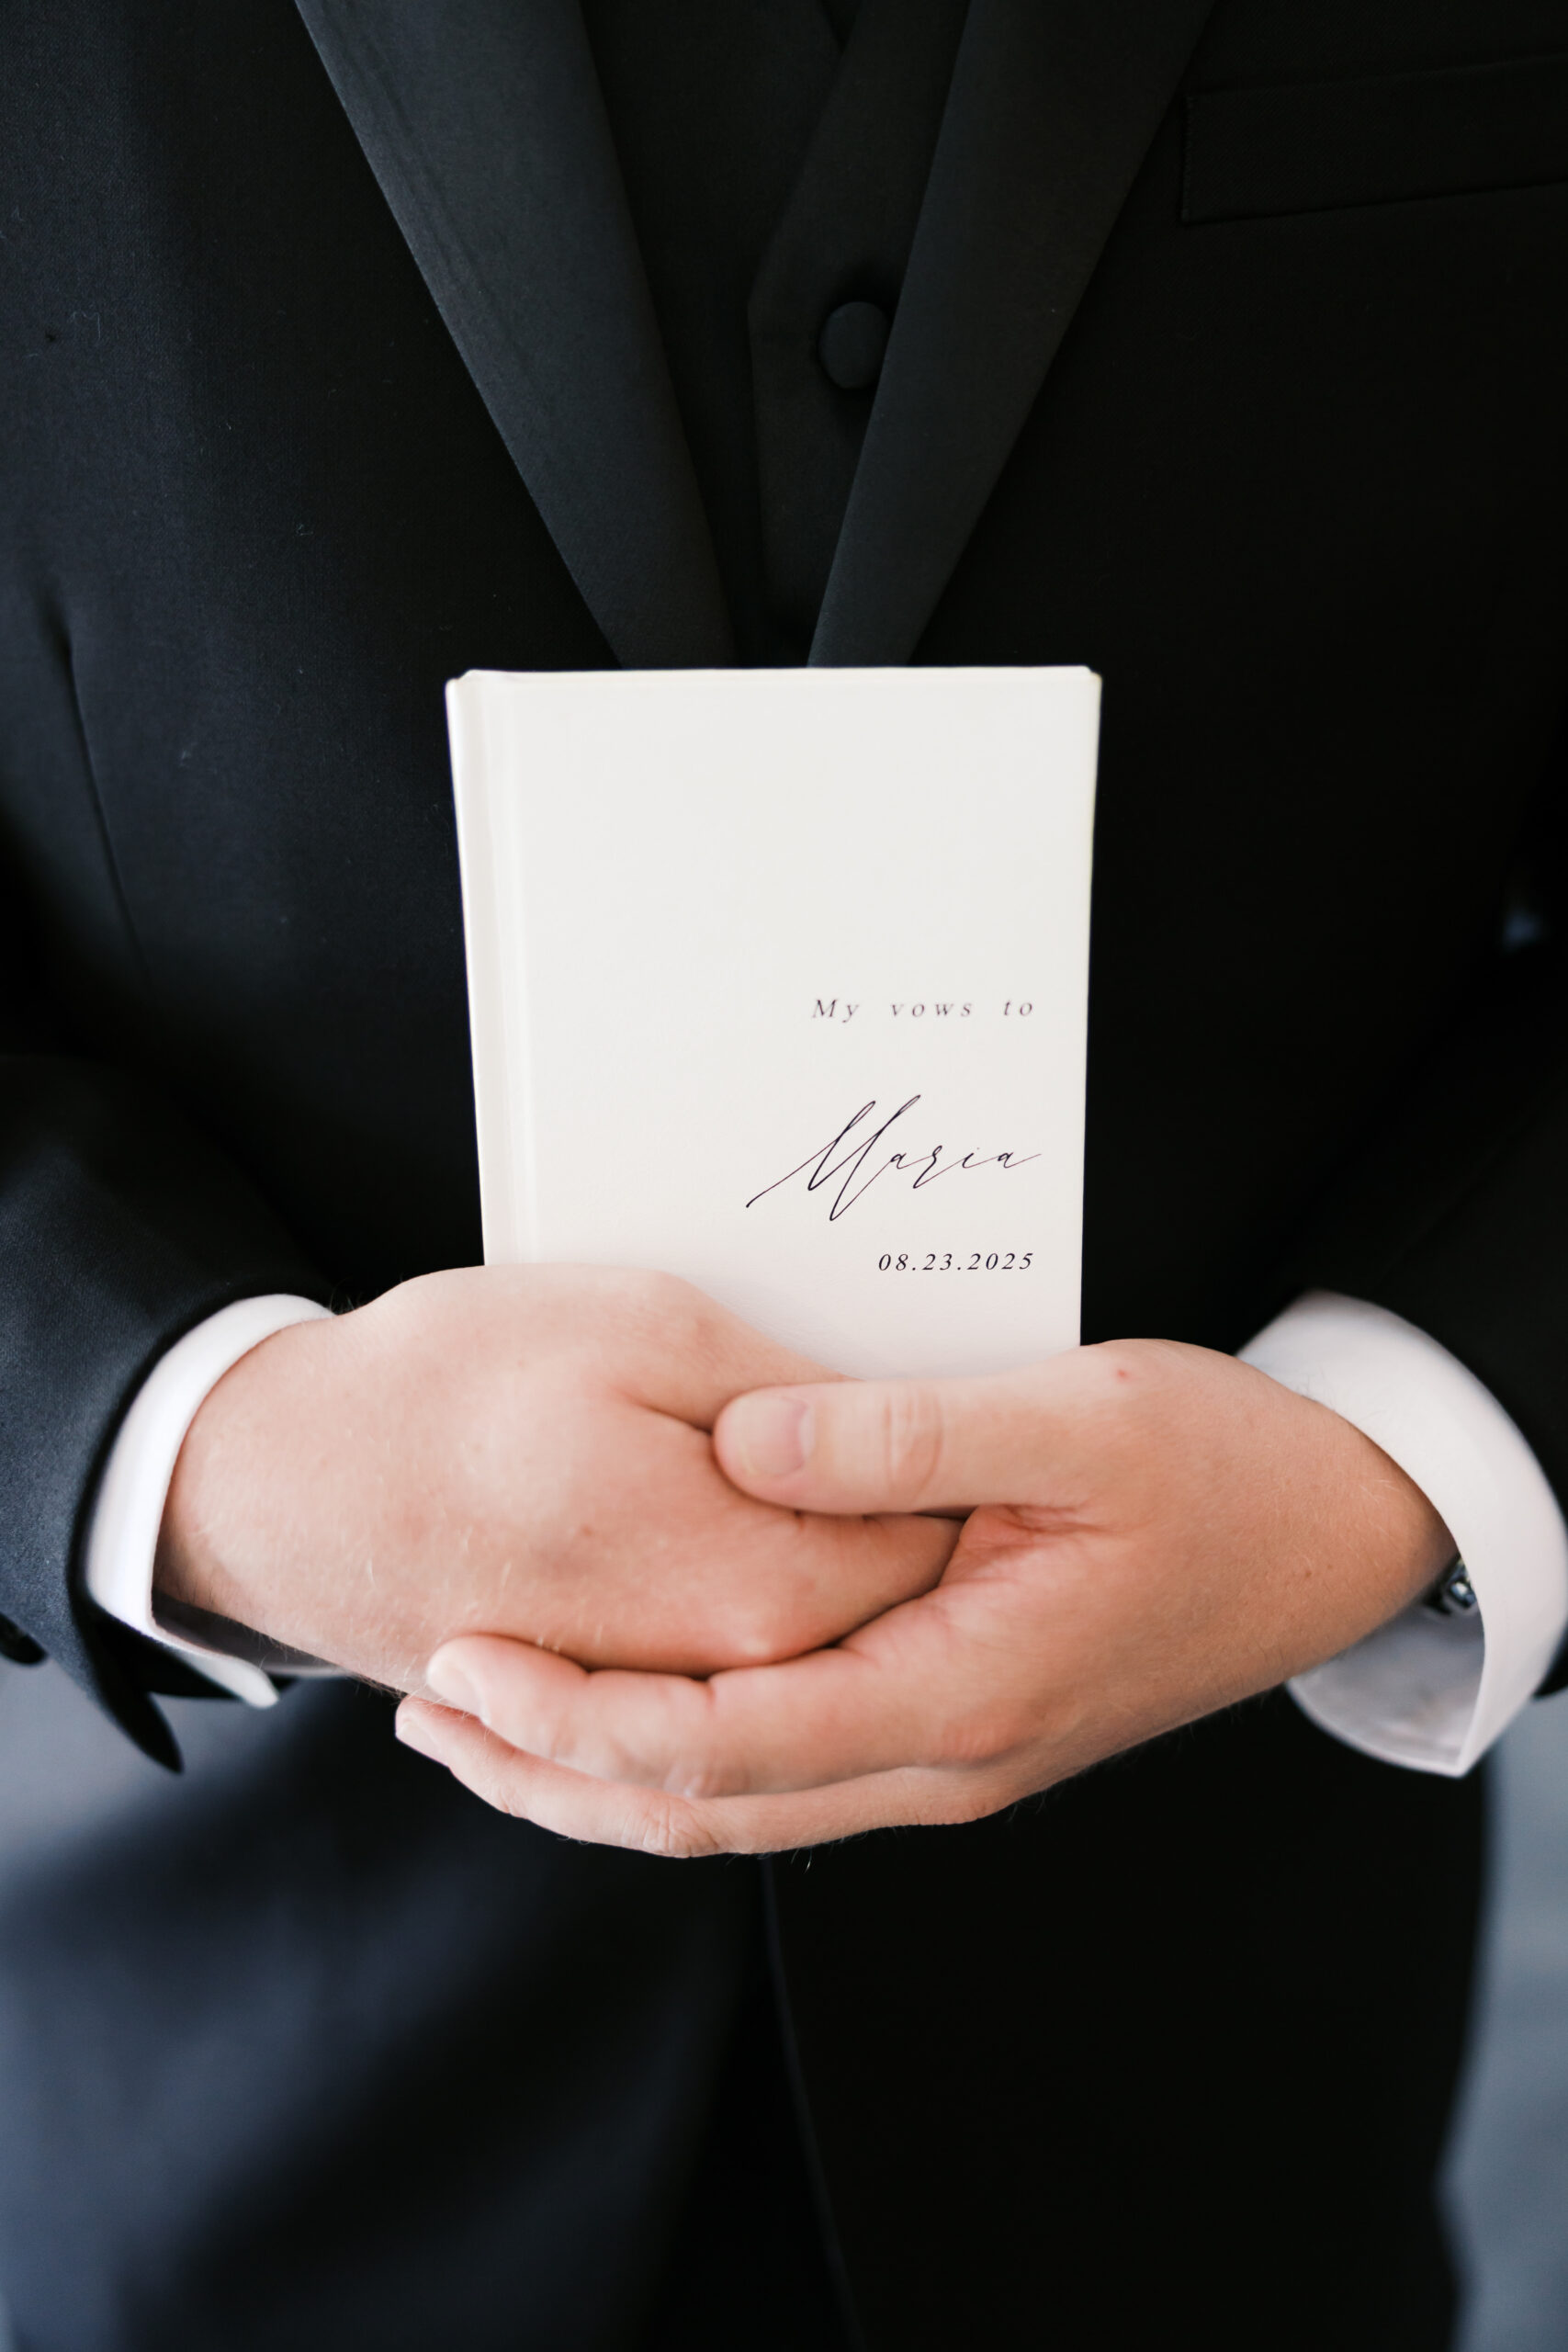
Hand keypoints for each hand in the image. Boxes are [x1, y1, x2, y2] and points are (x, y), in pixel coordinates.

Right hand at [155, 1266, 954, 1695]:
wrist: (276, 1482)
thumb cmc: (452, 1384)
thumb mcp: (650, 1327)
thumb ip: (800, 1398)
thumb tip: (890, 1430)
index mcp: (764, 1588)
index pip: (932, 1548)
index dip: (960, 1471)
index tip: (965, 1405)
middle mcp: (721, 1674)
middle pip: (877, 1613)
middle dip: (912, 1528)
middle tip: (932, 1440)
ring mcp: (654, 1701)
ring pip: (799, 1653)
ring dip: (841, 1586)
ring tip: (854, 1489)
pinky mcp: (597, 1698)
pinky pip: (712, 1676)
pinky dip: (759, 1609)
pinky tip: (755, 1541)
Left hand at [394, 1338, 1453, 1851]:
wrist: (1324, 1537)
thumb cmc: (1215, 1470)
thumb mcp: (1076, 1418)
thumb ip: (905, 1436)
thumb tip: (741, 1439)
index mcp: (963, 1692)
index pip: (729, 1744)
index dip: (580, 1718)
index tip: (466, 1662)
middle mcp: (939, 1759)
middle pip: (705, 1806)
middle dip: (552, 1770)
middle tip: (425, 1701)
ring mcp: (942, 1759)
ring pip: (734, 1807)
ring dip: (597, 1775)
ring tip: (477, 1717)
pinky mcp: (942, 1726)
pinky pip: (777, 1770)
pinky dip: (674, 1746)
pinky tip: (611, 1695)